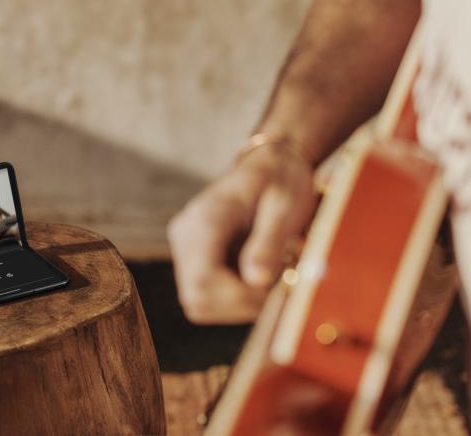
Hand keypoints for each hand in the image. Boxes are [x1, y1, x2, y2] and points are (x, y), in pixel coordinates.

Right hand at [168, 144, 316, 323]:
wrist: (272, 166)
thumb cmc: (280, 181)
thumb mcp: (284, 205)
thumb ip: (268, 242)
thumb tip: (257, 280)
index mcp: (204, 220)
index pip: (202, 281)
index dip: (239, 298)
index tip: (275, 287)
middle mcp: (185, 236)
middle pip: (198, 300)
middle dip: (241, 304)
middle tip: (277, 282)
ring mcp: (186, 250)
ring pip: (201, 304)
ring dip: (240, 303)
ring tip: (271, 274)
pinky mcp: (196, 260)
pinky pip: (209, 297)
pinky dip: (238, 297)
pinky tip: (260, 273)